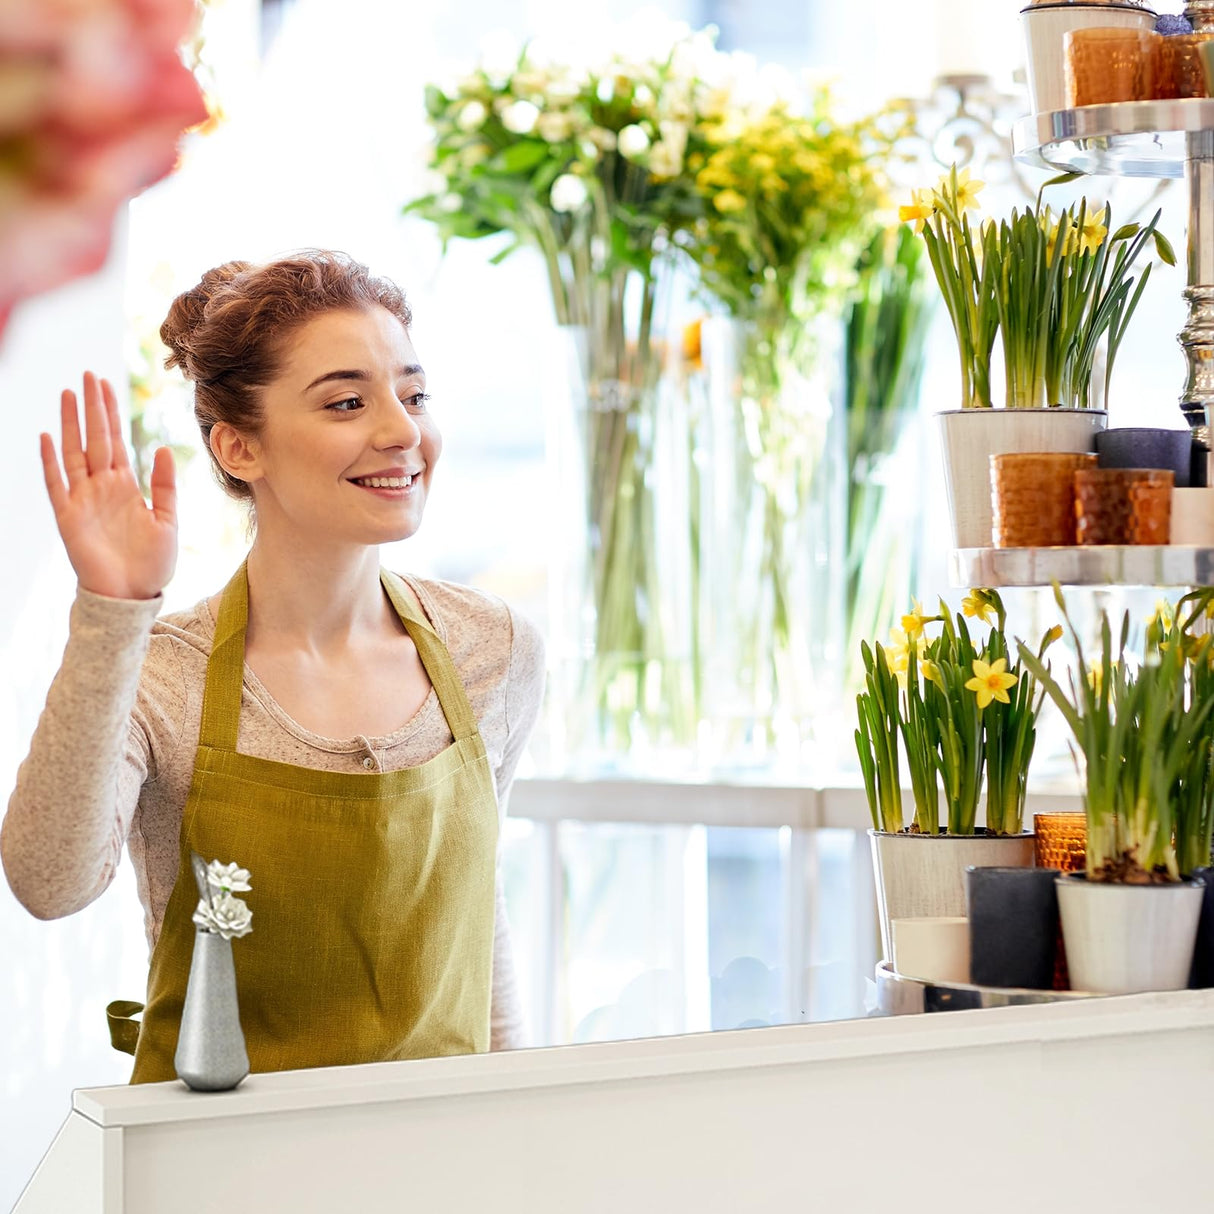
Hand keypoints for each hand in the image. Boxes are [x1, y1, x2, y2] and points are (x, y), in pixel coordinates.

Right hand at [41, 372, 177, 599]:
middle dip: (92, 408)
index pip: (116, 441)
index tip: (106, 384)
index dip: (111, 413)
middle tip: (87, 375)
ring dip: (71, 424)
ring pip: (74, 453)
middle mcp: (102, 487)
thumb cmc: (152, 563)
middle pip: (95, 439)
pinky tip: (47, 437)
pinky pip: (56, 484)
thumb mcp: (168, 521)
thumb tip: (164, 448)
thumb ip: (165, 486)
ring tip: (68, 394)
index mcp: (126, 486)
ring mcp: (83, 500)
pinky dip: (51, 461)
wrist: (132, 596)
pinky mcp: (69, 517)